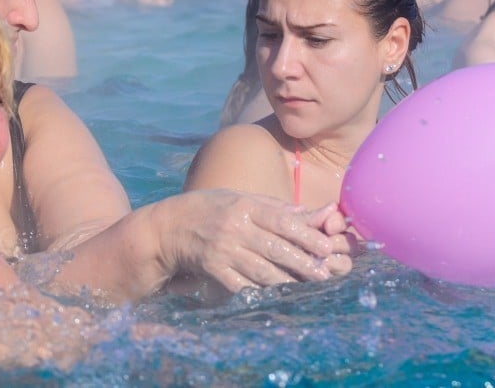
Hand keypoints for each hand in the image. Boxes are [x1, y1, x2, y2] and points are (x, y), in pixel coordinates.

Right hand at [158, 190, 353, 292]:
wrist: (168, 228)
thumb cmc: (208, 208)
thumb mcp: (238, 197)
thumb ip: (272, 206)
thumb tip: (307, 212)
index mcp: (244, 206)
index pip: (281, 221)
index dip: (306, 236)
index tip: (326, 247)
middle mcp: (235, 228)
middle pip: (275, 248)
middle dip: (302, 263)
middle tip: (325, 274)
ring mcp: (223, 251)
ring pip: (261, 270)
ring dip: (287, 282)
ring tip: (309, 289)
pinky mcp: (213, 270)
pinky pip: (241, 285)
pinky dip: (261, 293)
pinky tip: (277, 297)